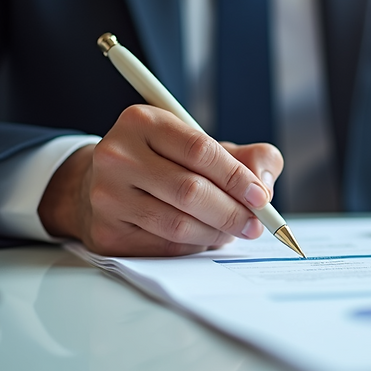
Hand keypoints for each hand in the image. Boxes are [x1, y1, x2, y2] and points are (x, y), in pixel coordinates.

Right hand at [38, 104, 282, 256]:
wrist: (106, 184)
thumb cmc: (165, 162)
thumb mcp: (203, 145)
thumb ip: (248, 156)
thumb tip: (264, 185)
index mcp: (142, 122)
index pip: (200, 150)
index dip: (237, 177)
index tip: (261, 197)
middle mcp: (117, 155)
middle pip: (189, 191)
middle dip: (232, 212)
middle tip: (255, 225)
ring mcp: (106, 196)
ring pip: (178, 225)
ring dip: (215, 234)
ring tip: (231, 231)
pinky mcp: (106, 233)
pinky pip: (165, 248)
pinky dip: (194, 246)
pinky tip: (202, 237)